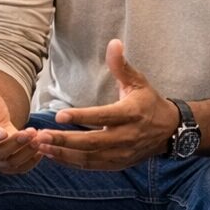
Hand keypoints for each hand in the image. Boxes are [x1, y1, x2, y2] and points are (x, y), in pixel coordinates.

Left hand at [30, 39, 177, 170]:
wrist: (169, 131)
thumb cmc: (149, 102)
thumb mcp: (138, 82)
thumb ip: (121, 66)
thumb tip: (113, 43)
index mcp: (132, 114)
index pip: (103, 117)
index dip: (81, 117)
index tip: (59, 115)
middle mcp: (127, 137)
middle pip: (93, 142)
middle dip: (65, 140)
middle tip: (42, 135)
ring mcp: (122, 153)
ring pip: (89, 158)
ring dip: (64, 153)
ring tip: (41, 145)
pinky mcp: (117, 164)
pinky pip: (91, 166)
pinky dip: (70, 162)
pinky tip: (52, 154)